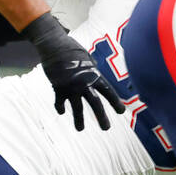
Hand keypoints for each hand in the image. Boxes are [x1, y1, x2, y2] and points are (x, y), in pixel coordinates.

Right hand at [23, 13, 124, 130]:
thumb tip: (96, 80)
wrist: (54, 45)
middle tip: (106, 128)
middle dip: (101, 117)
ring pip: (77, 108)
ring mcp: (71, 87)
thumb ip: (93, 72)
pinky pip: (60, 102)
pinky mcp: (58, 88)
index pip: (108, 91)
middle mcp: (84, 83)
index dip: (115, 102)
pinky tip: (62, 112)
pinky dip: (60, 107)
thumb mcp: (88, 60)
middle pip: (96, 103)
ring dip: (79, 120)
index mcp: (94, 75)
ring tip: (80, 129)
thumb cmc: (72, 50)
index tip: (121, 112)